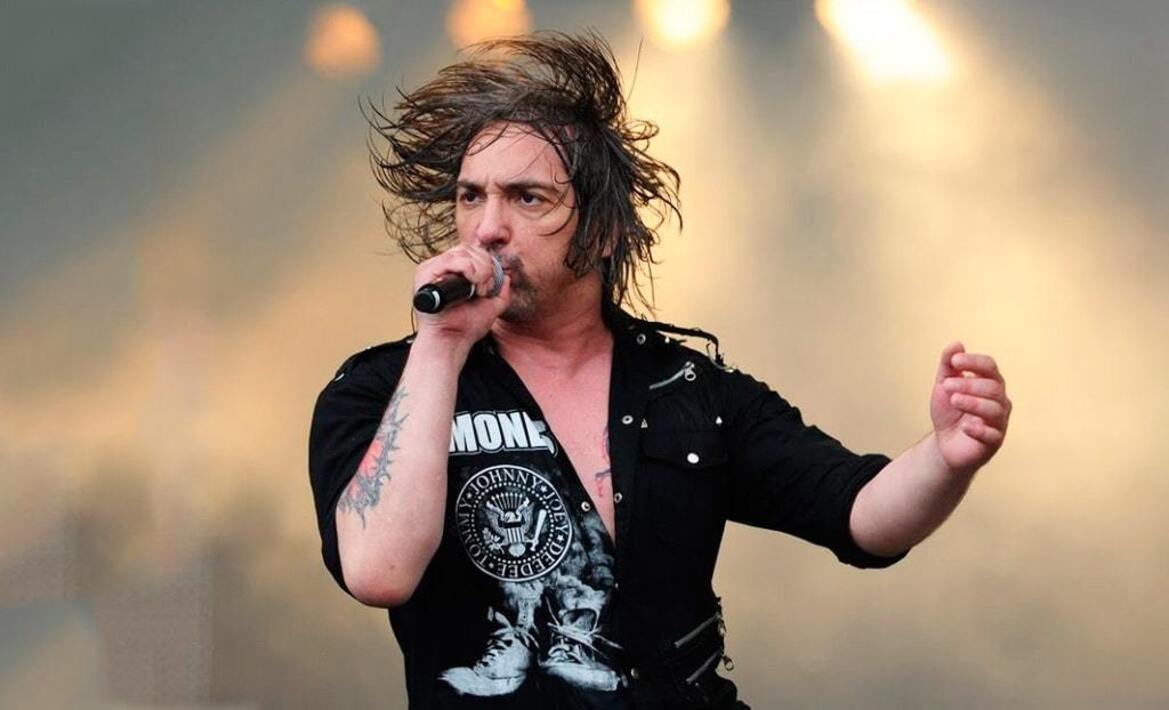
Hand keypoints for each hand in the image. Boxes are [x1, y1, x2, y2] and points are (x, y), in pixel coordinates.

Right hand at [412, 244, 510, 346]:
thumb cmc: (466, 327)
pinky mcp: (424, 273)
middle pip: (469, 248)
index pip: (472, 251)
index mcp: (453, 272)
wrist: (451, 341)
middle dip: (485, 267)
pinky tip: (472, 288)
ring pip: (463, 252)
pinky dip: (468, 270)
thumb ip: (501, 291)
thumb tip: (507, 277)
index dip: (486, 263)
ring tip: (478, 291)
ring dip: (479, 271)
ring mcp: (431, 269)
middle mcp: (441, 268)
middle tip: (484, 289)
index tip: (488, 285)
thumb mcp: (492, 306)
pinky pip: (451, 260)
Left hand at [930, 341, 1011, 475]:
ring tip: (953, 400)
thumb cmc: (949, 412)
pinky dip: (979, 429)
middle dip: (969, 384)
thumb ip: (948, 365)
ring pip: (995, 409)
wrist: (944, 443)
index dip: (974, 362)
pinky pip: (993, 434)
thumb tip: (956, 344)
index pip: (990, 366)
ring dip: (973, 403)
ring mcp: (999, 422)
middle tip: (947, 386)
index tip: (954, 362)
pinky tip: (965, 426)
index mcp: (989, 383)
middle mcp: (999, 401)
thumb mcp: (944, 386)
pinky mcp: (994, 442)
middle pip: (992, 387)